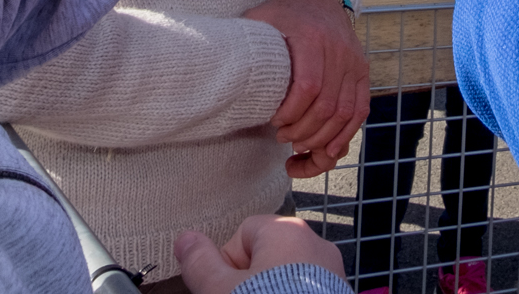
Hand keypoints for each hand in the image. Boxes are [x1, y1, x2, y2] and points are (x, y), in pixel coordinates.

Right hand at [176, 215, 344, 293]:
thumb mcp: (220, 290)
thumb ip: (200, 263)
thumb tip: (185, 239)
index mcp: (287, 231)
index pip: (243, 234)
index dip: (228, 264)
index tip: (227, 289)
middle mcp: (316, 245)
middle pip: (267, 258)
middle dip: (252, 282)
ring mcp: (333, 273)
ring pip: (288, 279)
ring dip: (272, 293)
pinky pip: (307, 291)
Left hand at [243, 0, 368, 177]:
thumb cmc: (283, 15)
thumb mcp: (260, 19)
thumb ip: (245, 41)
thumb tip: (219, 67)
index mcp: (312, 37)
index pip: (309, 85)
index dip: (291, 113)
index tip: (274, 121)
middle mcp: (339, 49)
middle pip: (328, 105)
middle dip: (304, 130)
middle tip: (283, 137)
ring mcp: (355, 61)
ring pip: (346, 112)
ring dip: (323, 138)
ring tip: (300, 144)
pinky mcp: (362, 72)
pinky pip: (360, 109)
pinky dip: (346, 134)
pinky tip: (328, 149)